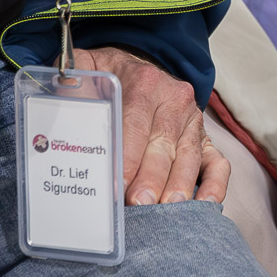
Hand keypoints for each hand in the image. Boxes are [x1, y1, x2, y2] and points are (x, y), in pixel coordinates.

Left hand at [74, 46, 229, 205]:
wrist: (140, 64)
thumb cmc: (109, 75)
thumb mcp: (87, 66)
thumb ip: (71, 80)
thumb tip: (58, 101)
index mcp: (145, 83)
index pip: (135, 122)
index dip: (125, 156)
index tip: (114, 186)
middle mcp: (174, 101)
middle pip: (162, 145)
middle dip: (150, 179)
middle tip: (137, 205)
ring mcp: (193, 122)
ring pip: (189, 158)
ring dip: (178, 187)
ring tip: (165, 212)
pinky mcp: (204, 140)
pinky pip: (217, 164)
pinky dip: (215, 186)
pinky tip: (203, 206)